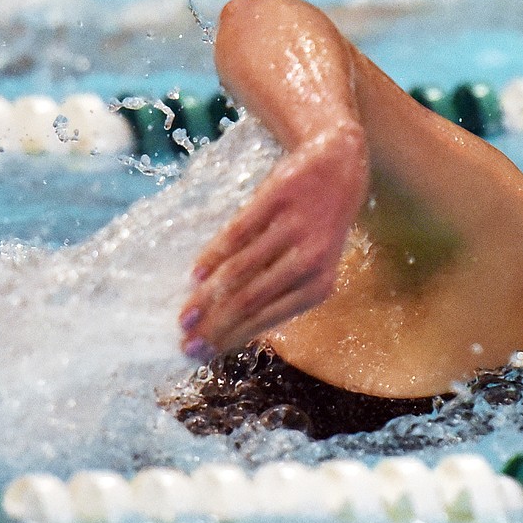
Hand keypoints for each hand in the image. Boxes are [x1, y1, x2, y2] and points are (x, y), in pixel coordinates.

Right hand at [178, 123, 367, 357]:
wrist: (337, 168)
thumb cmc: (315, 229)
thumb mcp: (308, 266)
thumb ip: (275, 294)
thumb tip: (227, 330)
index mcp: (320, 286)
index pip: (267, 319)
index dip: (231, 338)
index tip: (200, 354)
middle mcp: (311, 260)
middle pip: (251, 300)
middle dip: (215, 325)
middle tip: (186, 342)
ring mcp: (295, 228)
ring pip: (242, 270)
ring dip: (208, 296)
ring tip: (185, 314)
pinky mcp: (279, 198)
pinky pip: (239, 232)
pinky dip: (214, 254)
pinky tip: (196, 273)